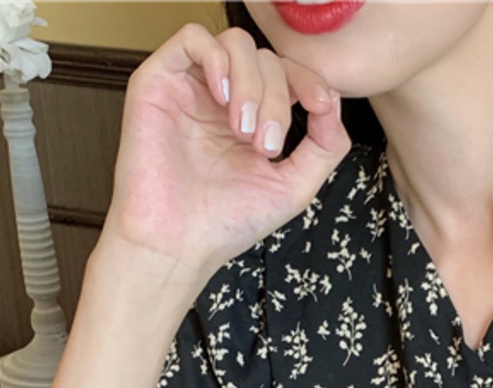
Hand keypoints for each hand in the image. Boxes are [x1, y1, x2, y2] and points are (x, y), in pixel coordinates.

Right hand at [100, 21, 351, 284]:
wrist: (178, 244)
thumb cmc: (225, 222)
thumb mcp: (294, 186)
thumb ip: (324, 147)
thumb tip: (333, 104)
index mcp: (255, 119)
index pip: (288, 76)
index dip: (309, 81)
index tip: (319, 107)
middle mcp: (224, 99)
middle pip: (267, 60)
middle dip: (277, 98)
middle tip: (265, 146)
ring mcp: (193, 88)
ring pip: (236, 44)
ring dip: (251, 83)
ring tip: (242, 131)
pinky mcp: (158, 81)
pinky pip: (192, 37)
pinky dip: (217, 59)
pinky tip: (222, 97)